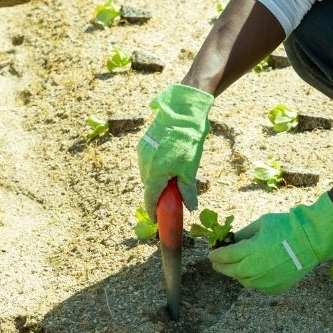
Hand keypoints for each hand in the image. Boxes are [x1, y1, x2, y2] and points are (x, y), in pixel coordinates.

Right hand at [137, 84, 213, 216]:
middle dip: (158, 193)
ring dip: (157, 178)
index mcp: (155, 174)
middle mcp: (144, 164)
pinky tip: (168, 160)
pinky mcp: (144, 142)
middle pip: (149, 186)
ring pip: (147, 173)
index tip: (156, 219)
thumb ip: (188, 191)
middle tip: (172, 195)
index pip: (149, 199)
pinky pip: (147, 161)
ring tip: (173, 174)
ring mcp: (142, 152)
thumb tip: (190, 207)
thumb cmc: (187, 141)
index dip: (152, 211)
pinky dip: (155, 165)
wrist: (182, 113)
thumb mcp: (190, 169)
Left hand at [210, 194, 332, 294]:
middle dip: (221, 267)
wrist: (310, 241)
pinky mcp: (275, 288)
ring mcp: (265, 281)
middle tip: (217, 263)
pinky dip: (254, 279)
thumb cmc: (285, 227)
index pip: (224, 257)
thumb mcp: (260, 224)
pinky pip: (258, 286)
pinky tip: (258, 270)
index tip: (211, 254)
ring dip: (238, 273)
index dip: (216, 255)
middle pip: (231, 271)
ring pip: (243, 281)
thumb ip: (243, 235)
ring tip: (239, 265)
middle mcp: (254, 269)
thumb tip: (231, 240)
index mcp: (249, 251)